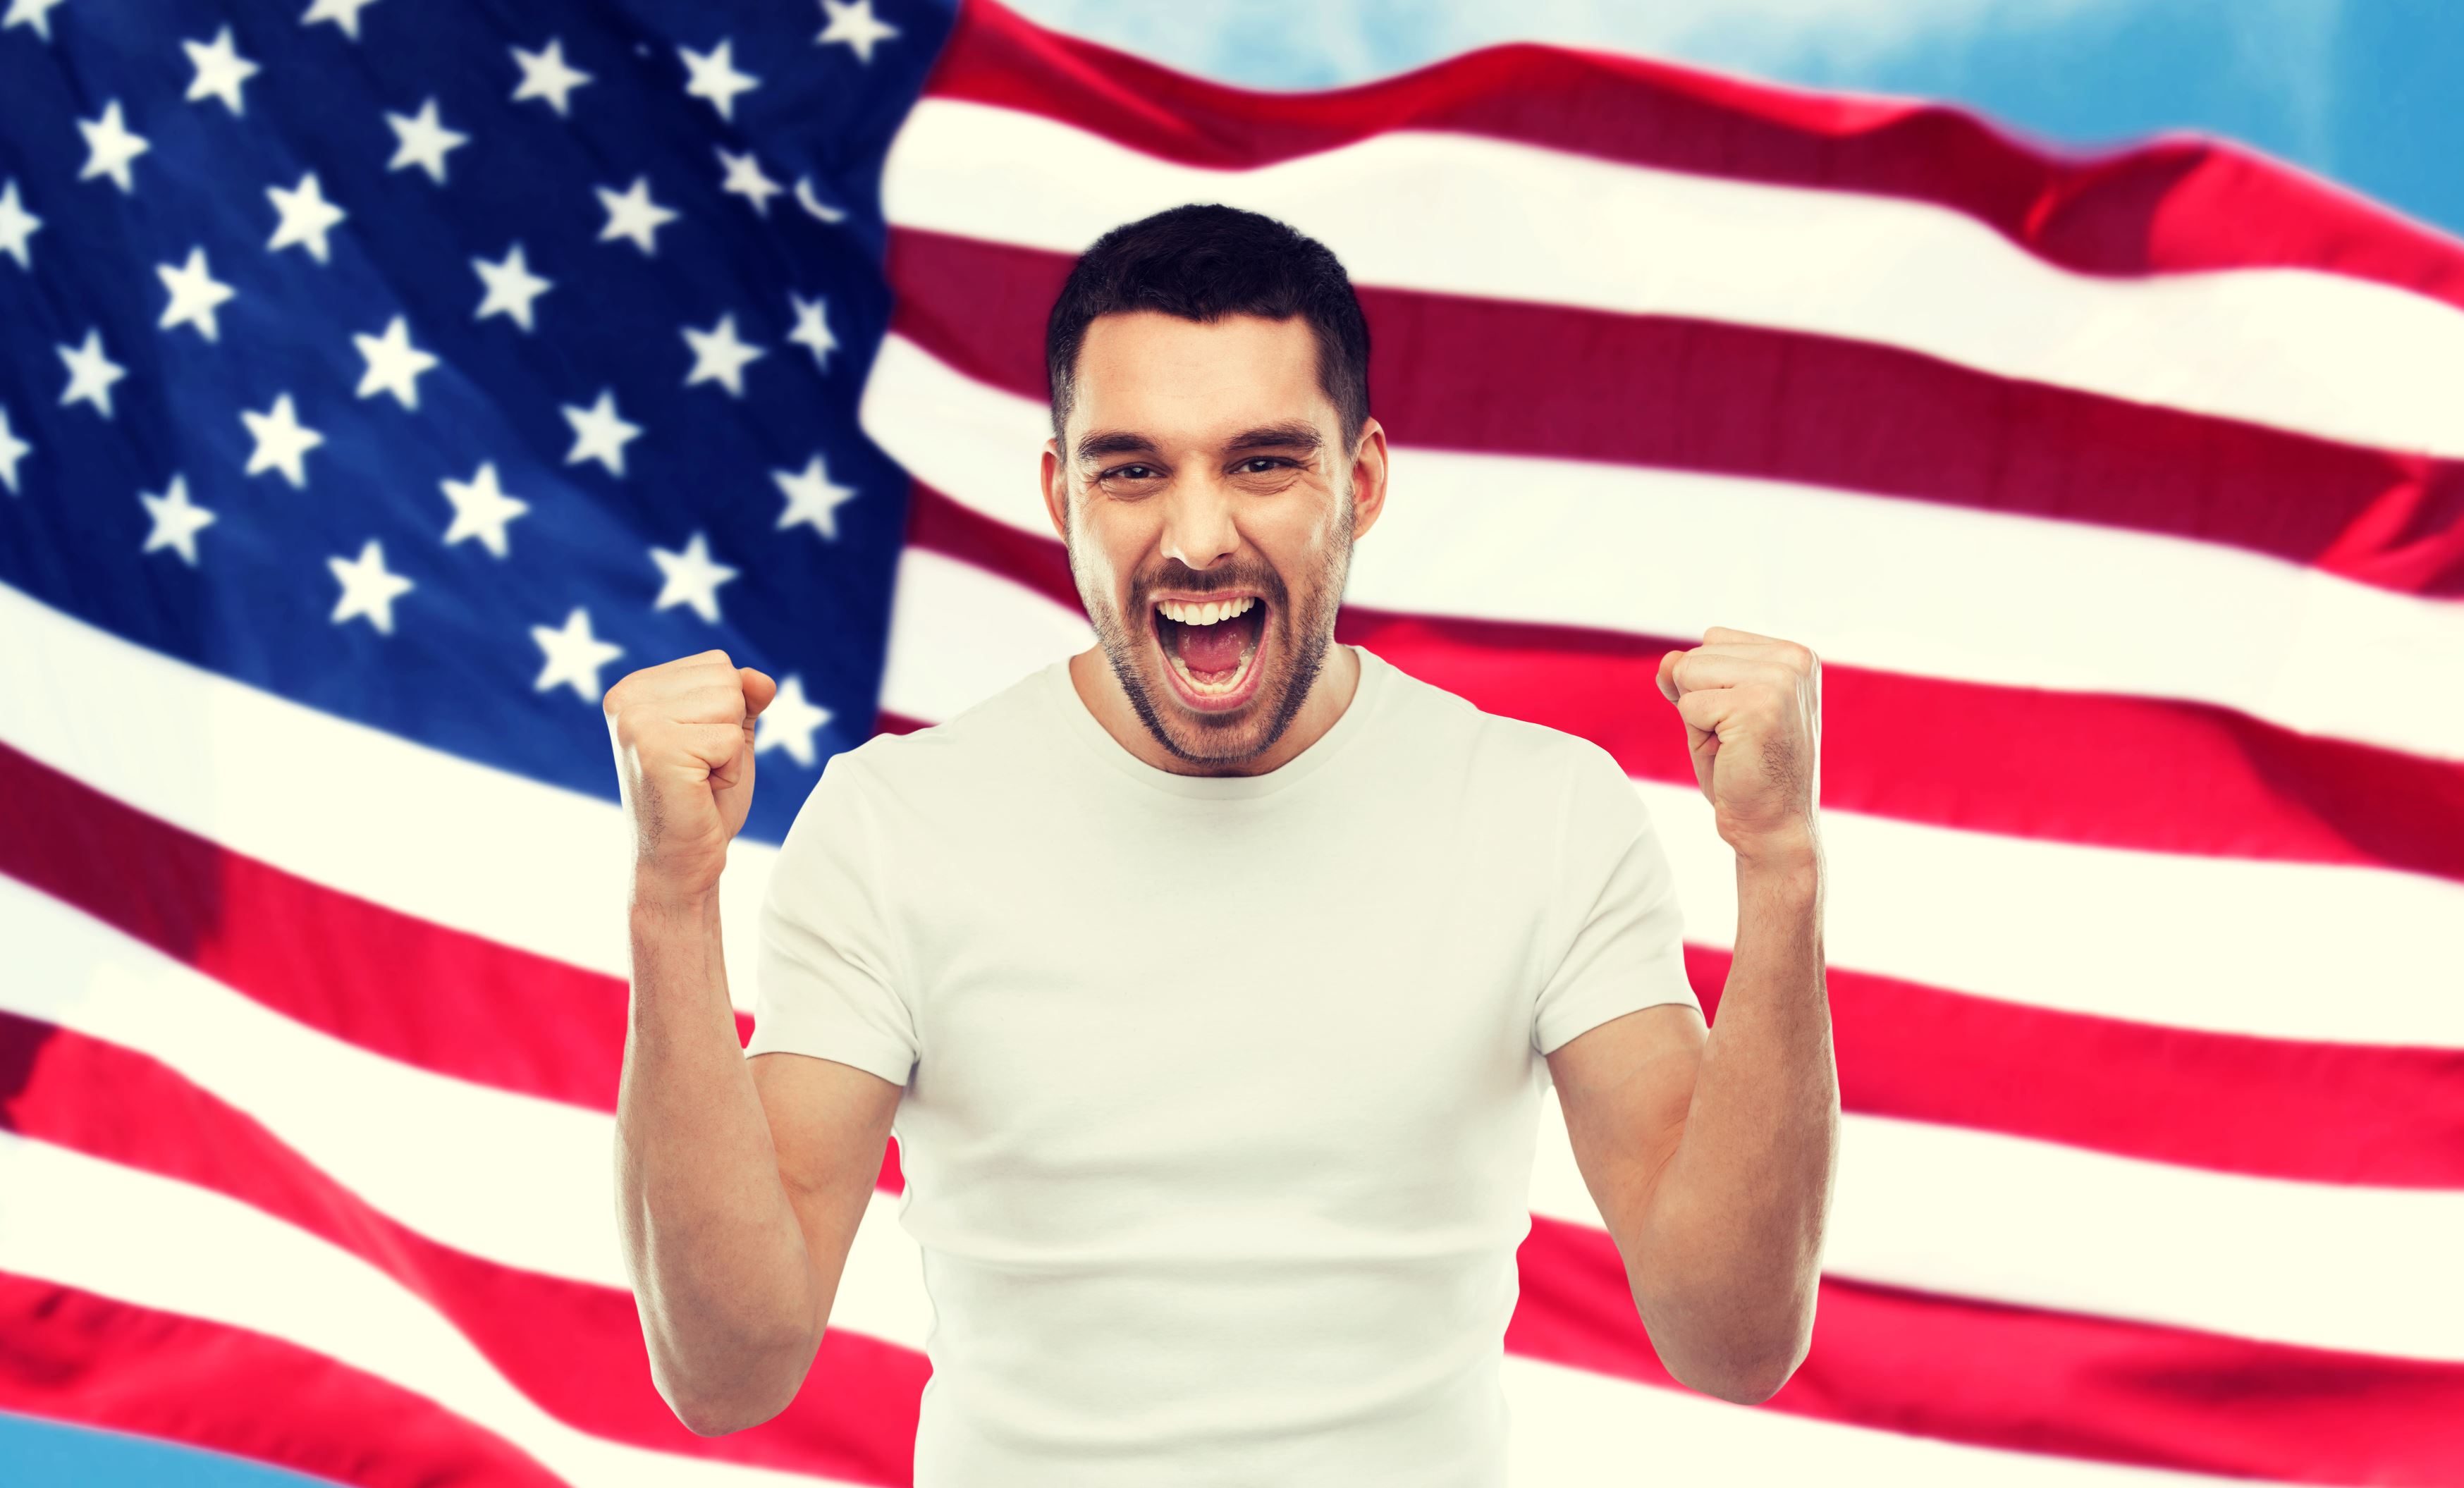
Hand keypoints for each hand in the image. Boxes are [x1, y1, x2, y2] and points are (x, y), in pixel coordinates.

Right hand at [604, 650, 777, 900]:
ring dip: (730, 750)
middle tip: (700, 769)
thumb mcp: (728, 736)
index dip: (727, 711)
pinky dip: (729, 770)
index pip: (718, 664)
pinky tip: (700, 790)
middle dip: (729, 729)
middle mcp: (626, 699)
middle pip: (726, 679)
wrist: (679, 863)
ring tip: (699, 778)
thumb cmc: (703, 800)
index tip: (697, 749)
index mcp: (635, 689)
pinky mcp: (657, 748)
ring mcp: (636, 722)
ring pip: (731, 704)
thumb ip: (745, 697)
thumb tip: (762, 679)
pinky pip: (730, 739)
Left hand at [1656, 626, 1821, 865]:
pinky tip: (1732, 754)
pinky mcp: (1759, 706)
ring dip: (1697, 717)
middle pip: (1697, 654)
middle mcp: (1794, 661)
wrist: (1773, 826)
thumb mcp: (1713, 710)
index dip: (1709, 685)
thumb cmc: (1746, 772)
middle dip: (1700, 700)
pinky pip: (1688, 706)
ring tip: (1733, 744)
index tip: (1741, 720)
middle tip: (1735, 738)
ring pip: (1688, 673)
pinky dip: (1697, 735)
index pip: (1713, 639)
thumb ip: (1690, 677)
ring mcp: (1780, 681)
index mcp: (1794, 656)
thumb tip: (1667, 659)